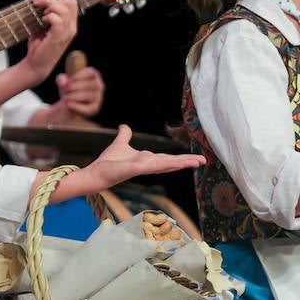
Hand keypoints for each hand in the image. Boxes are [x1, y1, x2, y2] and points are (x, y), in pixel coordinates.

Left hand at [16, 0, 79, 84]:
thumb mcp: (46, 28)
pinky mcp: (58, 38)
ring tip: (42, 16)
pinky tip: (43, 21)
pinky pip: (57, 20)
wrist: (36, 65)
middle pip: (69, 3)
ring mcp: (66, 33)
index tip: (44, 3)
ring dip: (49, 8)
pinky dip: (49, 17)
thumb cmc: (40, 47)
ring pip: (63, 10)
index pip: (72, 3)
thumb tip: (43, 2)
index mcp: (70, 25)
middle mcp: (71, 28)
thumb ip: (49, 16)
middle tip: (39, 6)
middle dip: (52, 0)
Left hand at [45, 124, 204, 201]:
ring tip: (197, 162)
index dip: (182, 159)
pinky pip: (154, 165)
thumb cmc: (108, 162)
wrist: (96, 173)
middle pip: (172, 162)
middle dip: (187, 161)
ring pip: (167, 164)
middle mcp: (148, 165)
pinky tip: (177, 163)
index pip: (168, 159)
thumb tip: (125, 126)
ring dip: (182, 163)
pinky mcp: (136, 168)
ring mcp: (144, 167)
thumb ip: (124, 136)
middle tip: (203, 161)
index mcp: (147, 160)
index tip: (195, 158)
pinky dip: (166, 164)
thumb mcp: (119, 144)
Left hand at [53, 65, 104, 119]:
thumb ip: (61, 79)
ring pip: (88, 96)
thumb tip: (63, 82)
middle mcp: (99, 86)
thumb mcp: (63, 83)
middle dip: (74, 87)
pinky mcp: (95, 108)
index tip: (69, 80)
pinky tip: (68, 104)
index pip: (90, 72)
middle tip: (64, 89)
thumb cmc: (69, 90)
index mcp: (93, 75)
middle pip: (88, 84)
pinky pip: (88, 108)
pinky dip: (77, 106)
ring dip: (74, 96)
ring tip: (64, 97)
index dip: (79, 75)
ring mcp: (98, 98)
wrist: (70, 105)